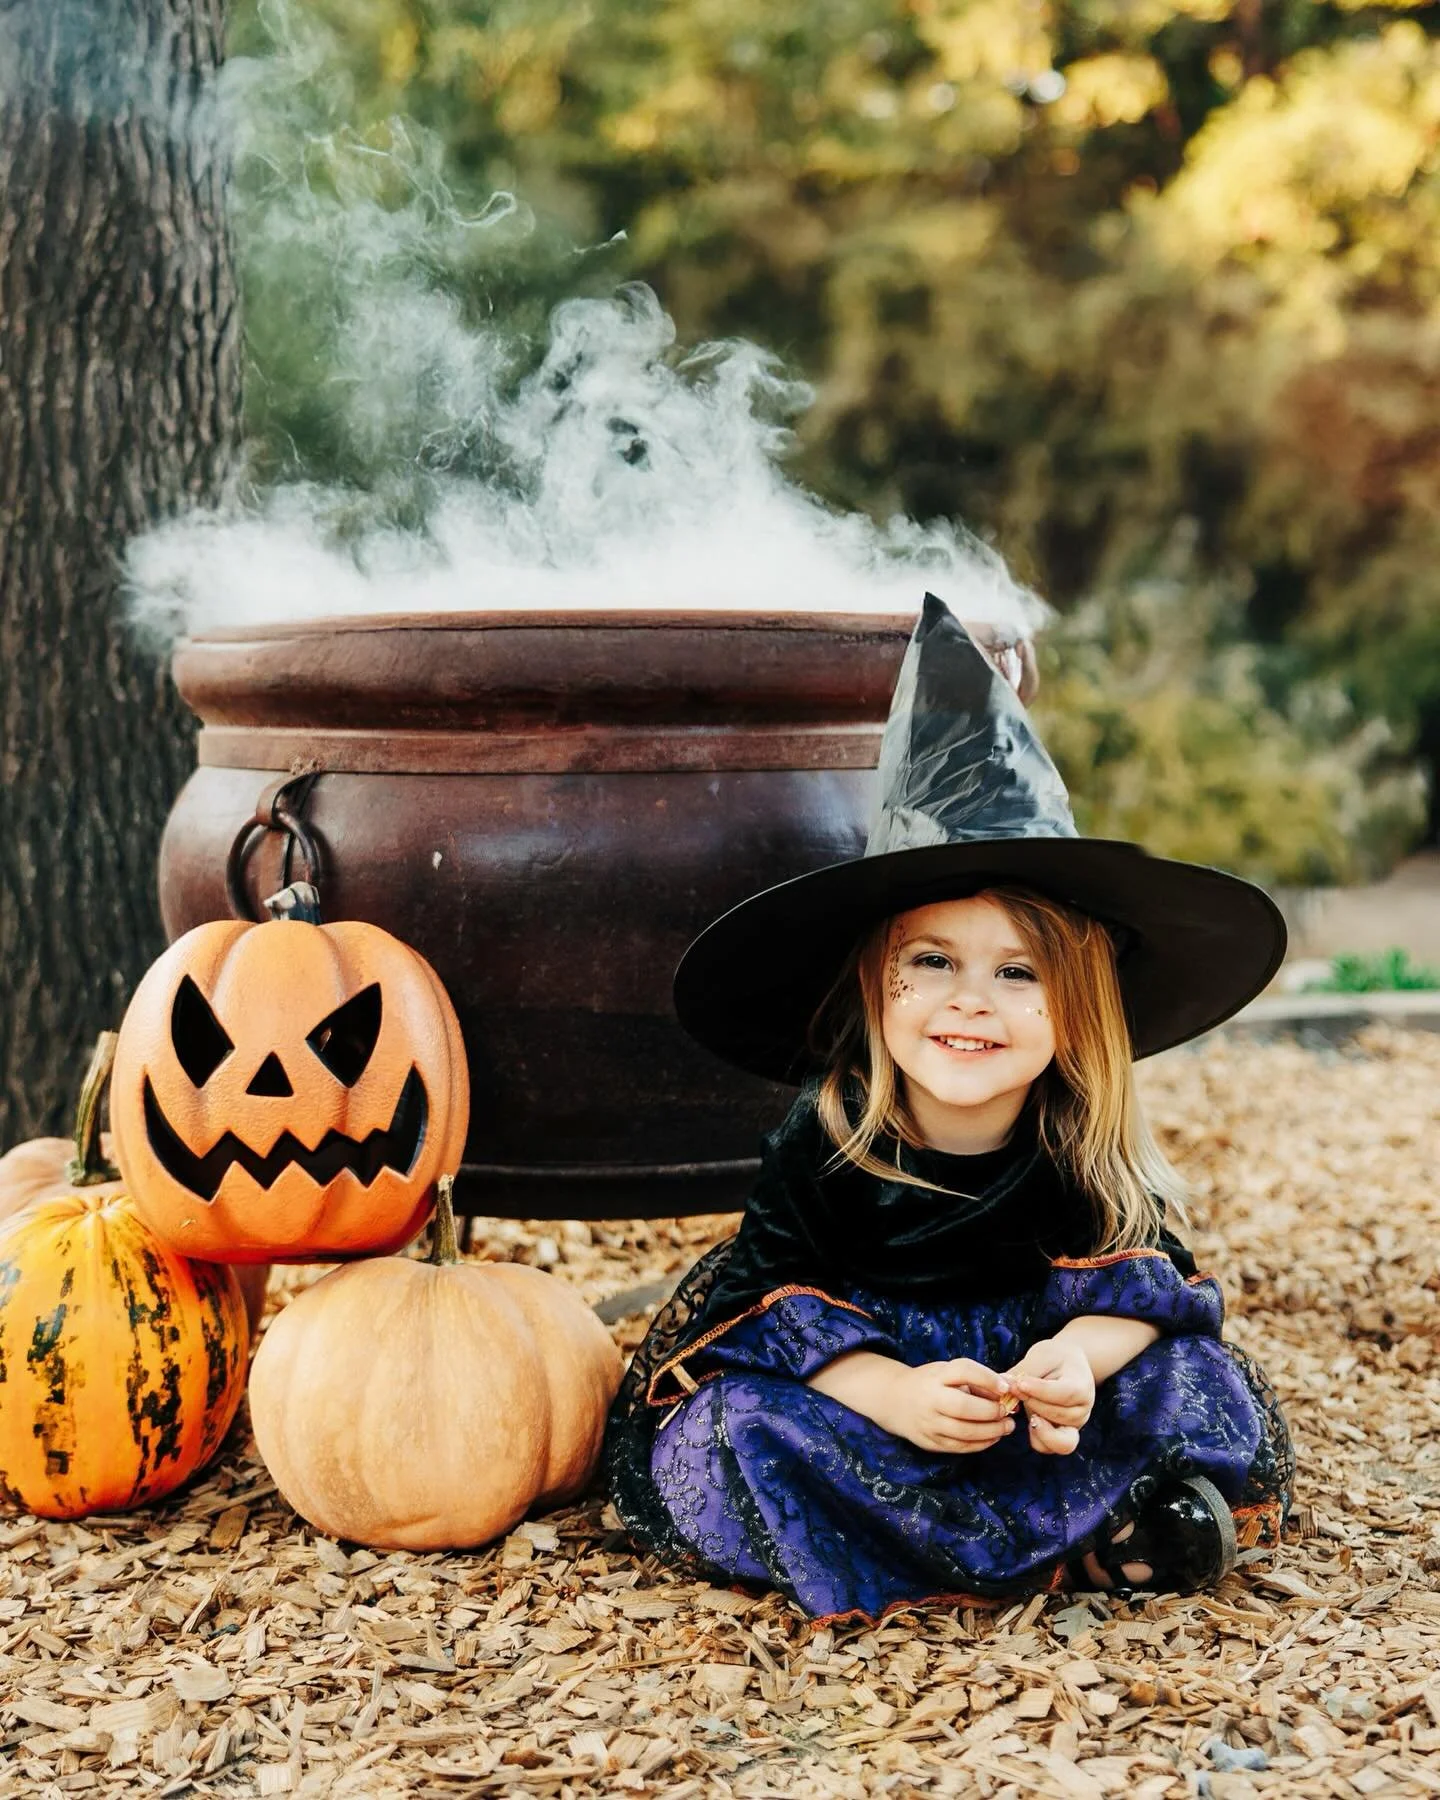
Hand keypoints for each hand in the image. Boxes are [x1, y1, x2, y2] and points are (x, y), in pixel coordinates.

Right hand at [874, 1358, 1018, 1455]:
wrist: (895, 1400)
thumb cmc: (930, 1383)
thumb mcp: (947, 1372)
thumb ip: (975, 1380)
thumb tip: (1009, 1388)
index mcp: (935, 1376)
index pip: (963, 1371)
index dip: (987, 1378)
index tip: (1006, 1387)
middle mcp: (929, 1399)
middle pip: (964, 1407)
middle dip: (991, 1411)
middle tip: (1007, 1411)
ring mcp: (928, 1423)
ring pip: (964, 1432)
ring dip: (992, 1431)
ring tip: (1007, 1427)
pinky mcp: (930, 1442)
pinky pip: (960, 1447)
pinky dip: (981, 1444)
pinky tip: (994, 1437)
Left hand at [1005, 1337, 1095, 1454]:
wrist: (1068, 1365)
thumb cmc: (1055, 1357)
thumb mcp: (1041, 1356)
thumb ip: (1023, 1372)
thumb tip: (1002, 1384)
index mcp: (1082, 1387)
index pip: (1063, 1394)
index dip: (1039, 1391)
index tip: (1019, 1383)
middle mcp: (1082, 1411)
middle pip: (1056, 1415)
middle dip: (1031, 1402)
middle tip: (1013, 1388)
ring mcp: (1073, 1427)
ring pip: (1054, 1437)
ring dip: (1033, 1420)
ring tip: (1022, 1405)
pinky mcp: (1061, 1436)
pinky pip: (1046, 1447)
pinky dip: (1035, 1436)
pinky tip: (1027, 1419)